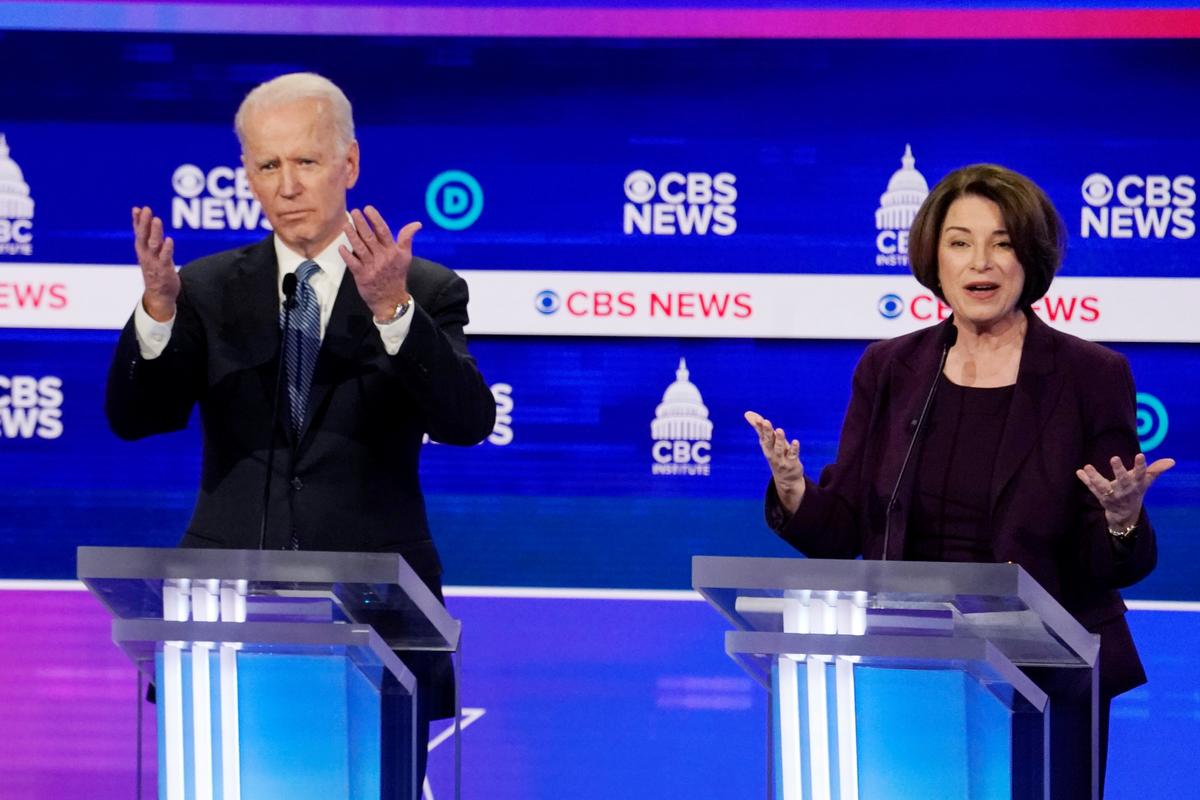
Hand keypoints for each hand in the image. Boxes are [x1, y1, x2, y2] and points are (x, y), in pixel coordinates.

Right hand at [131, 206, 178, 321]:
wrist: (159, 295)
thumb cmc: (155, 269)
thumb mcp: (148, 252)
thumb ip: (146, 235)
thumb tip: (142, 218)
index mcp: (142, 249)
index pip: (138, 232)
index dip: (137, 220)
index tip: (137, 208)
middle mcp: (146, 254)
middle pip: (143, 236)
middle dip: (144, 223)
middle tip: (146, 210)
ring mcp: (154, 262)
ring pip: (153, 244)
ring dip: (155, 232)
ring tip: (157, 220)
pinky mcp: (164, 269)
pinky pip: (164, 257)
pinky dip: (166, 248)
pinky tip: (168, 239)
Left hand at [340, 205, 420, 321]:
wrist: (391, 299)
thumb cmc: (396, 275)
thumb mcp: (406, 257)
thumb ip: (407, 238)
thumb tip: (417, 224)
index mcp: (393, 252)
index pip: (384, 232)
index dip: (375, 219)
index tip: (368, 209)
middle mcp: (382, 258)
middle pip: (370, 237)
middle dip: (361, 223)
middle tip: (355, 212)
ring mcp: (372, 267)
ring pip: (360, 248)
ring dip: (352, 236)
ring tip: (346, 224)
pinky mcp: (362, 276)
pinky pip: (353, 263)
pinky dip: (347, 255)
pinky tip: (342, 246)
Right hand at [745, 411, 805, 513]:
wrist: (786, 479)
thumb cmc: (776, 455)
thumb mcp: (768, 442)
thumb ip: (759, 427)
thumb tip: (747, 413)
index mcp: (766, 446)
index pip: (762, 435)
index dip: (760, 427)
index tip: (758, 419)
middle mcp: (772, 452)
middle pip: (769, 441)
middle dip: (767, 431)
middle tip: (765, 421)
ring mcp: (781, 459)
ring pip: (780, 448)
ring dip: (779, 439)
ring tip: (780, 430)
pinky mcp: (792, 463)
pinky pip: (792, 455)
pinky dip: (794, 449)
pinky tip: (795, 441)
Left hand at [1076, 453, 1174, 528]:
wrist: (1125, 513)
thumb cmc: (1136, 491)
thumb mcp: (1146, 481)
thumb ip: (1156, 470)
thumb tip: (1171, 461)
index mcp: (1137, 484)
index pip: (1141, 474)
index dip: (1141, 466)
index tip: (1140, 455)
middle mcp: (1125, 489)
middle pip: (1122, 480)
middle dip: (1119, 470)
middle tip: (1114, 458)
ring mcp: (1112, 494)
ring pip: (1103, 486)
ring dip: (1095, 477)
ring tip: (1087, 467)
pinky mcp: (1101, 497)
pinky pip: (1092, 489)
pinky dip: (1085, 480)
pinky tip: (1079, 471)